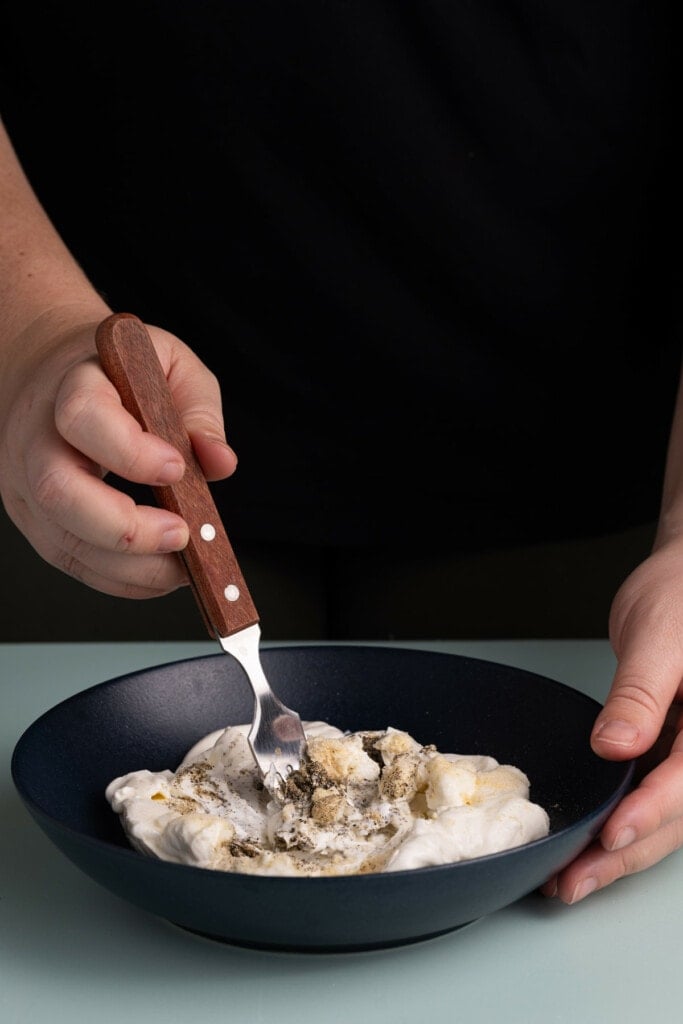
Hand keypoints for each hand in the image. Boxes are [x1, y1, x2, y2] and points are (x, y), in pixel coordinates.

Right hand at [0, 310, 236, 597]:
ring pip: (62, 539)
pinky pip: (71, 560)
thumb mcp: (171, 366)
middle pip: (58, 490)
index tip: (176, 468)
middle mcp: (37, 435)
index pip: (83, 416)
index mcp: (73, 383)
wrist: (55, 374)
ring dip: (130, 565)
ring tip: (182, 564)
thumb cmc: (120, 371)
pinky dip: (120, 577)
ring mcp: (26, 482)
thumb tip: (220, 462)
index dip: (129, 450)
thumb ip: (200, 412)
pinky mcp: (34, 519)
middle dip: (124, 527)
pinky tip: (158, 571)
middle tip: (180, 534)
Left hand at [542, 540, 682, 901]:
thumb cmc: (681, 594)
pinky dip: (620, 820)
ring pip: (665, 816)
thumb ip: (640, 695)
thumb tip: (616, 746)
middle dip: (625, 852)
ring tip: (569, 878)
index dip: (650, 811)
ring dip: (620, 850)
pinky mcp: (674, 751)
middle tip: (572, 880)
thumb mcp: (661, 638)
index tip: (610, 834)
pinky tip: (587, 840)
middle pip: (677, 814)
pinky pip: (651, 795)